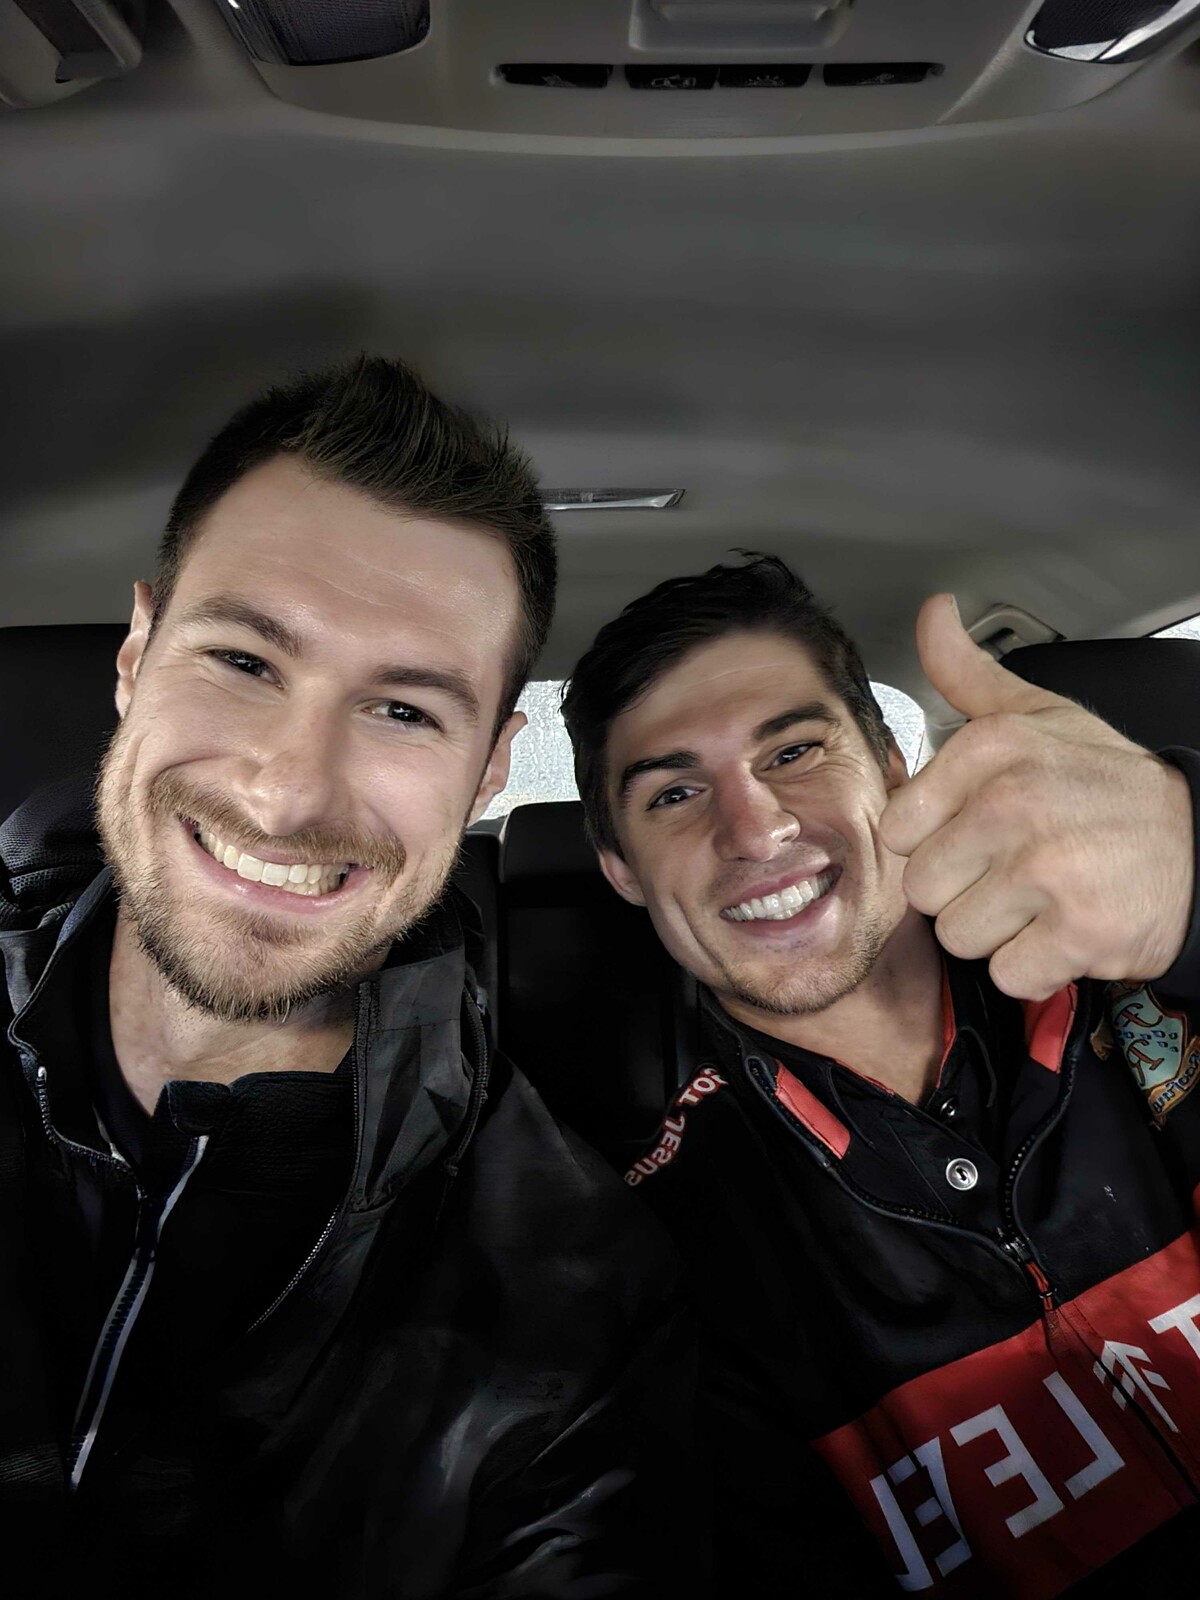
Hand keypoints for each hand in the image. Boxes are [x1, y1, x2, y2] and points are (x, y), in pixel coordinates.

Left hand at [878, 594, 1194, 999]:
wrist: (1199, 844)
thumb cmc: (1103, 785)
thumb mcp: (1037, 716)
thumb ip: (967, 674)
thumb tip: (932, 612)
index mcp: (990, 749)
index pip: (897, 830)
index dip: (935, 841)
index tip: (979, 832)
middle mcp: (1013, 804)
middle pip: (923, 890)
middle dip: (964, 891)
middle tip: (1017, 869)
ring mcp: (1047, 870)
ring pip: (959, 936)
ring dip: (998, 931)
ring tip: (1042, 898)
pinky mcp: (1079, 932)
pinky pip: (1008, 973)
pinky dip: (1037, 965)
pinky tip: (1065, 929)